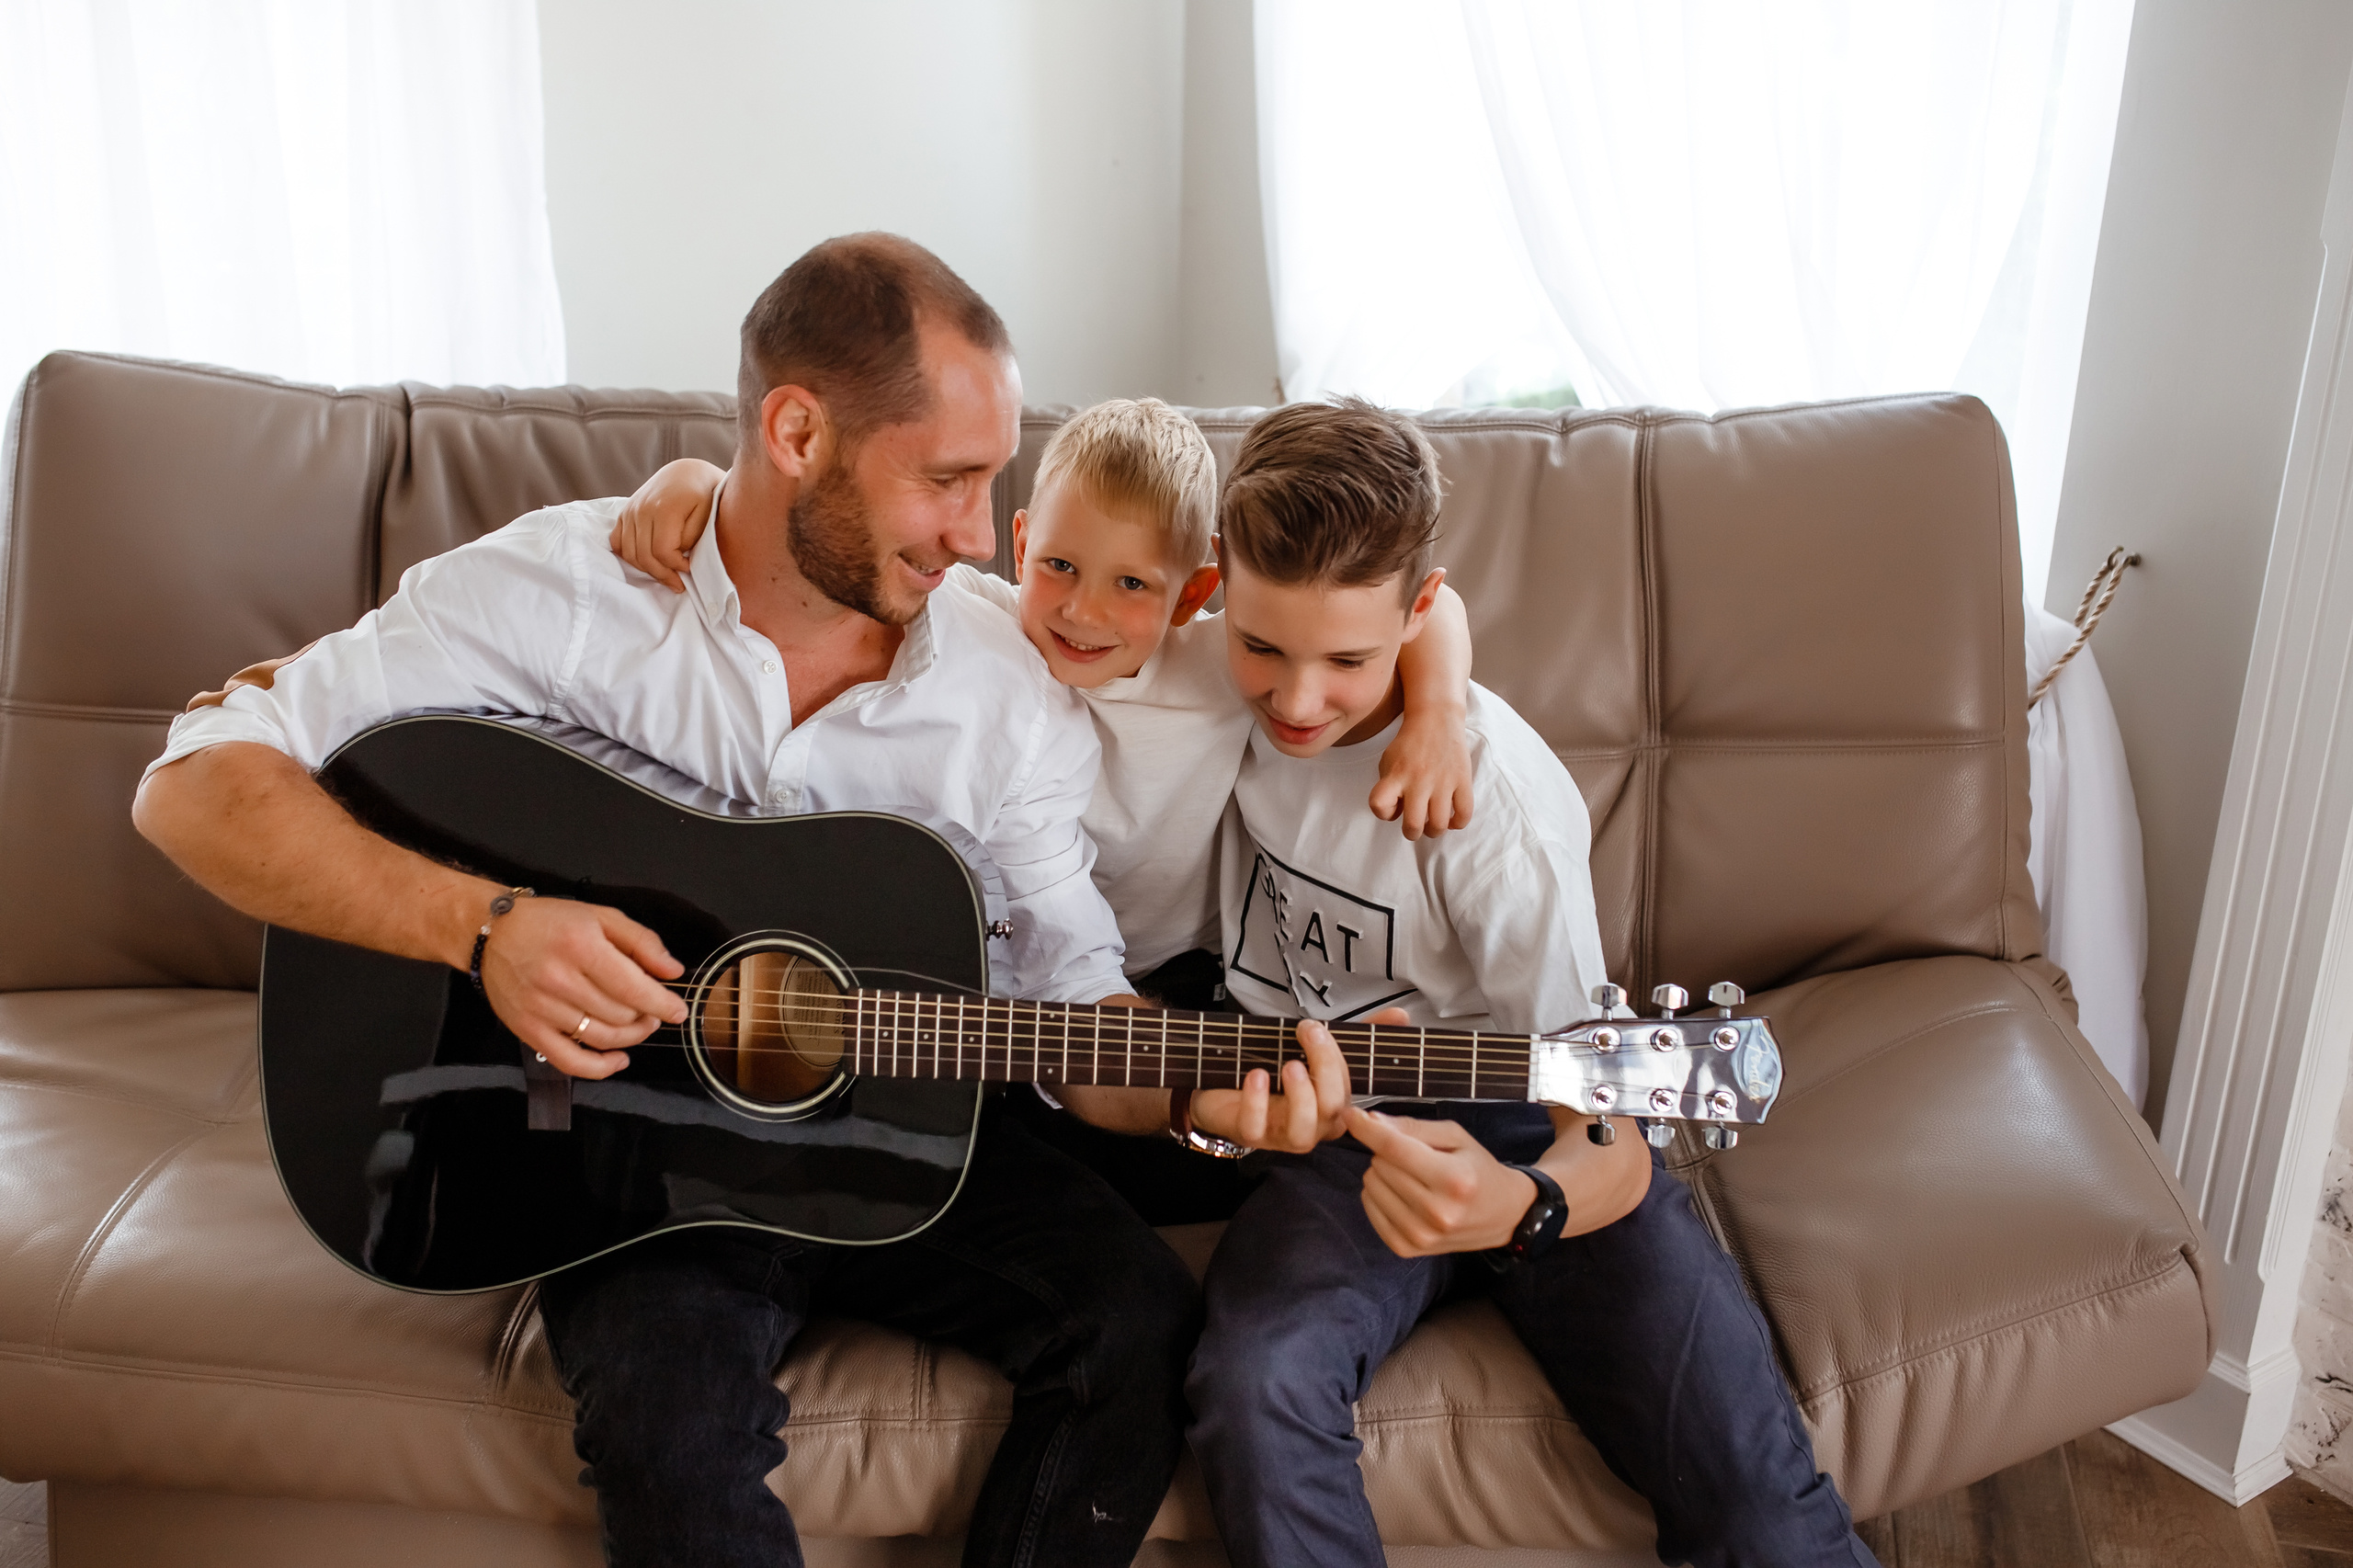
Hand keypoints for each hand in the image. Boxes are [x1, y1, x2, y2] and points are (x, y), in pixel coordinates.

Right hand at [479, 897, 688, 1078]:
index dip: (662, 1004)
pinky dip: (599, 1068)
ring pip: (601, 1038)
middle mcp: (559, 979)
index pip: (633, 988)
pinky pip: (569, 1061)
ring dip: (630, 1038)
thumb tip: (673, 971)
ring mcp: (541, 1008)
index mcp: (582, 947)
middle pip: (620, 1015)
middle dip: (647, 1017)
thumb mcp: (601, 916)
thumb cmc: (549, 921)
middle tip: (652, 1010)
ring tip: (638, 1026)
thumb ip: (642, 942)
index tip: (678, 1011)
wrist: (491, 932)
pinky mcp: (527, 1029)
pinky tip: (618, 1059)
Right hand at [609, 458, 725, 590]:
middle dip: (663, 575)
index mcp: (664, 508)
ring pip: (630, 553)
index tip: (689, 569)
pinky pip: (618, 542)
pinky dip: (630, 556)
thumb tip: (675, 558)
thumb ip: (689, 538)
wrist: (687, 473)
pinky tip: (647, 562)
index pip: (662, 551)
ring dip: (647, 569)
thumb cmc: (703, 495)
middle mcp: (641, 508)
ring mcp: (630, 510)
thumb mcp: (707, 515)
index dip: (676, 567)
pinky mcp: (624, 512)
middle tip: (678, 584)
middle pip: (644, 556)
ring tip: (666, 574)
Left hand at [1188, 1016, 1355, 1152]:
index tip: (1318, 1027)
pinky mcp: (1249, 1134)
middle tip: (1308, 1033)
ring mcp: (1281, 1135)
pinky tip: (1256, 1075)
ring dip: (1299, 1095)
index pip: (1348, 1089)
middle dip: (1324, 1067)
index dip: (1337, 1058)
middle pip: (1332, 1108)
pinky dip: (1257, 1101)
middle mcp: (1313, 1126)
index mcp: (1333, 1108)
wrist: (1225, 1088)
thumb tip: (1400, 1015)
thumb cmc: (1276, 1071)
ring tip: (1289, 1064)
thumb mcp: (1314, 1049)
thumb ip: (1357, 1034)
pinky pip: (1256, 1128)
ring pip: (1302, 1132)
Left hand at [1344, 1105, 1537, 1256]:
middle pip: (1379, 1164)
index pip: (1394, 1148)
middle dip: (1388, 1152)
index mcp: (1453, 1180)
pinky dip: (1379, 1194)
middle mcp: (1437, 1212)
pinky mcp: (1406, 1249)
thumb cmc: (1476, 1168)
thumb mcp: (1455, 1136)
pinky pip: (1368, 1207)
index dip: (1367, 1128)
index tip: (1350, 1114)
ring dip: (1383, 1173)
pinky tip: (1403, 1194)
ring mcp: (1420, 1235)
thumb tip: (1370, 1121)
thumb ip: (1412, 1127)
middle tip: (1415, 1157)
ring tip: (1413, 1177)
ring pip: (1370, 1185)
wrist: (1503, 1215)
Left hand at [1371, 705, 1473, 840]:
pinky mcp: (1462, 780)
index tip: (1392, 806)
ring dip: (1434, 831)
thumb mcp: (1388, 761)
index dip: (1384, 813)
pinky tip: (1451, 818)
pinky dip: (1457, 823)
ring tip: (1433, 824)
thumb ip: (1389, 787)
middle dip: (1412, 833)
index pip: (1379, 806)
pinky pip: (1464, 813)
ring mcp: (1442, 781)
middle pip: (1413, 826)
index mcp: (1396, 775)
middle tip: (1415, 826)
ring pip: (1438, 825)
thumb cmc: (1409, 745)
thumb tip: (1401, 814)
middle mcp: (1418, 780)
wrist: (1436, 719)